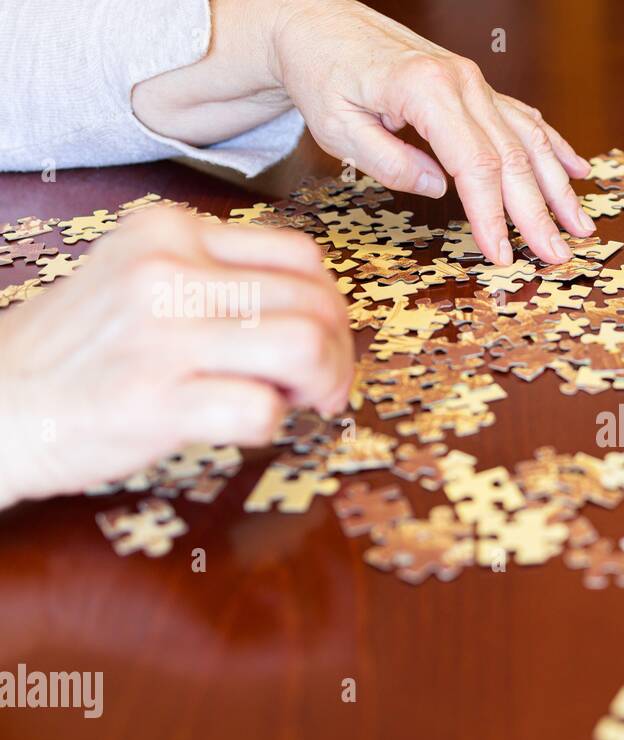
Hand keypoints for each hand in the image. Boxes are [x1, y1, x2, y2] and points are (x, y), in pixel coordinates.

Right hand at [0, 208, 350, 507]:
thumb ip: (222, 279)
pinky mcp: (153, 400)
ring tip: (299, 402)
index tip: (323, 340)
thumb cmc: (85, 350)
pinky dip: (270, 424)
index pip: (303, 258)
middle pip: (315, 303)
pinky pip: (261, 410)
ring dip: (322, 383)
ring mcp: (159, 335)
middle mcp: (166, 271)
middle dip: (337, 353)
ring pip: (304, 347)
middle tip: (322, 386)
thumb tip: (321, 311)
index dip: (332, 307)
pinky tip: (245, 424)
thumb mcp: (143, 277)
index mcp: (169, 230)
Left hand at [131, 0, 593, 266]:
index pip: (475, 165)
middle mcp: (462, 82)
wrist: (320, 26)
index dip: (492, 215)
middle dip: (538, 214)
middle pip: (513, 158)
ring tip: (580, 227)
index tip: (502, 255)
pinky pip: (525, 118)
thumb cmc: (324, 76)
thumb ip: (388, 162)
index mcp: (427, 90)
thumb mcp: (338, 128)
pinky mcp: (476, 88)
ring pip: (530, 139)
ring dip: (558, 187)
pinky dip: (555, 146)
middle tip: (556, 256)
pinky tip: (578, 171)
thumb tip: (439, 187)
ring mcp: (475, 83)